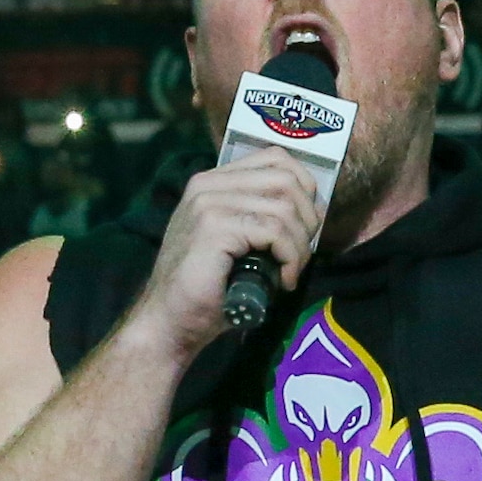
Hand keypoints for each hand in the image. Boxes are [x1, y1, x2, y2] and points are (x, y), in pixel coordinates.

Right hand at [138, 141, 334, 359]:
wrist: (169, 322)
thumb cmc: (207, 290)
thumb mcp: (237, 242)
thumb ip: (260, 216)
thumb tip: (312, 210)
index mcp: (212, 182)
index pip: (275, 158)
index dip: (304, 188)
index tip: (308, 225)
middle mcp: (208, 185)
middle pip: (285, 178)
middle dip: (307, 218)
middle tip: (302, 253)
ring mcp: (208, 204)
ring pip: (283, 206)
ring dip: (300, 244)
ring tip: (291, 271)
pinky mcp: (214, 228)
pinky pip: (273, 231)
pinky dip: (290, 257)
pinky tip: (283, 280)